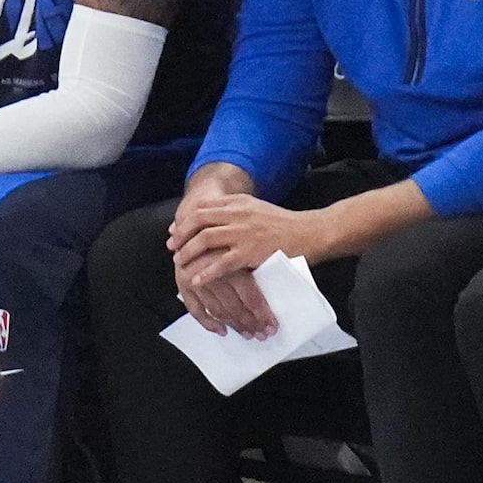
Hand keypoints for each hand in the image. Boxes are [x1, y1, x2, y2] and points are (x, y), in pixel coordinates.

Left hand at [169, 191, 317, 302]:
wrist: (309, 233)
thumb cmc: (285, 224)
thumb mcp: (258, 208)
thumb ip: (237, 209)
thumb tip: (215, 214)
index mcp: (239, 203)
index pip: (203, 207)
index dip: (185, 219)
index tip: (175, 230)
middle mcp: (238, 214)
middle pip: (199, 220)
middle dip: (182, 234)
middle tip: (172, 247)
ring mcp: (243, 233)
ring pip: (205, 239)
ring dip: (189, 252)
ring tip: (180, 263)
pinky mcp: (250, 253)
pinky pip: (221, 263)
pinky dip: (205, 272)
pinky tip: (196, 280)